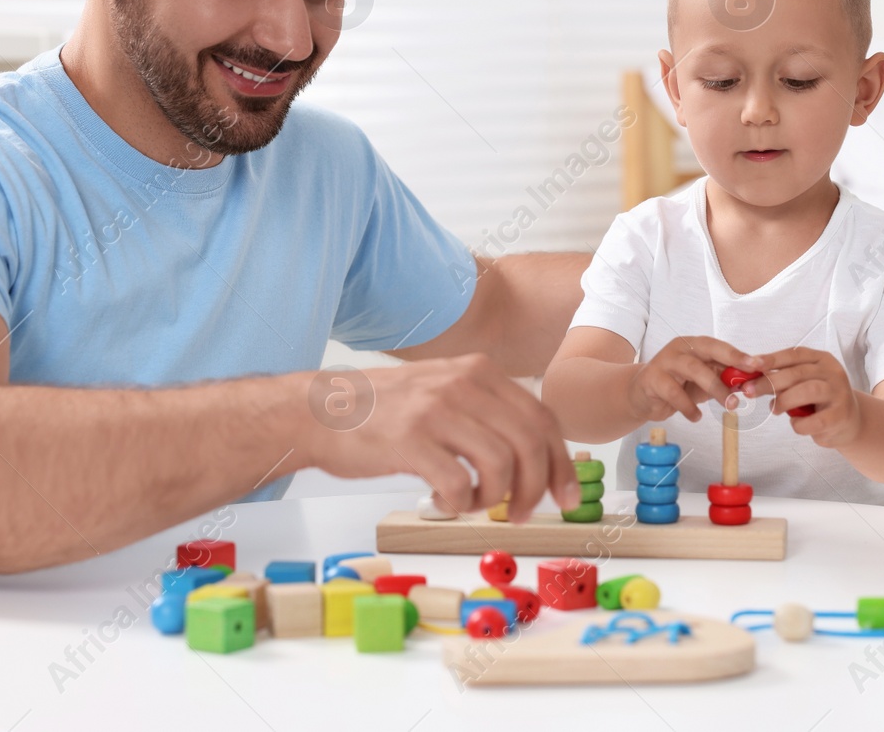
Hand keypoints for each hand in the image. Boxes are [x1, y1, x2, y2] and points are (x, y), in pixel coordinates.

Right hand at [302, 353, 577, 523]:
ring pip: (501, 464)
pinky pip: (458, 484)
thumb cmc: (383, 411)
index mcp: (479, 372)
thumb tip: (535, 455)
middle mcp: (463, 384)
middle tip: (520, 512)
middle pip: (530, 442)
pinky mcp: (409, 440)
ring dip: (495, 497)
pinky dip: (459, 503)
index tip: (565, 496)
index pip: (543, 418)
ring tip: (474, 504)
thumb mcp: (445, 391)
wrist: (318, 410)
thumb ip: (487, 412)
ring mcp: (436, 410)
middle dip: (535, 487)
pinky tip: (441, 501)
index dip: (560, 463)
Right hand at [627, 337, 759, 423]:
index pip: (719, 346)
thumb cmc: (676, 385)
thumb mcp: (702, 381)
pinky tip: (696, 416)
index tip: (758, 364)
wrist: (640, 394)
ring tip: (729, 406)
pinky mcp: (652, 379)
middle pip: (707, 351)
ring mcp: (664, 361)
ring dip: (715, 388)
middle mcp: (679, 348)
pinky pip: (674, 393)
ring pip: (694, 370)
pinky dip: (688, 407)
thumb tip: (752, 382)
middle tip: (747, 383)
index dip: (738, 354)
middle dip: (730, 365)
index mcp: (694, 344)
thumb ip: (722, 378)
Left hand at [751, 347, 863, 446]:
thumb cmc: (819, 400)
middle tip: (749, 391)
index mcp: (822, 360)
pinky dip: (799, 424)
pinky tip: (797, 423)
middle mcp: (832, 373)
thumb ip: (780, 378)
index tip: (752, 364)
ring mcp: (839, 394)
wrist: (849, 421)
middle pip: (797, 373)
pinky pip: (814, 420)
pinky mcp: (840, 416)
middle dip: (769, 382)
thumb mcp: (802, 383)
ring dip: (784, 401)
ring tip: (775, 409)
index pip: (794, 354)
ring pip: (807, 391)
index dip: (772, 359)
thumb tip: (749, 378)